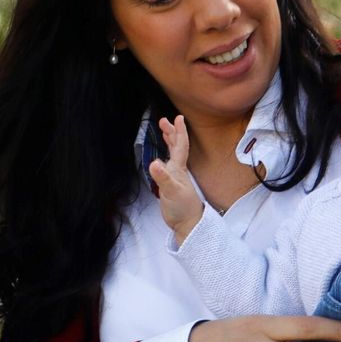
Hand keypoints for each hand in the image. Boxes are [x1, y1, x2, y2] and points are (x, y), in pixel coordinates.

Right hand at [148, 115, 203, 242]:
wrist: (187, 224)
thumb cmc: (182, 208)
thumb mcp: (171, 192)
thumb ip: (162, 178)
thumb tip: (153, 163)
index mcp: (179, 168)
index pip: (180, 145)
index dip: (179, 131)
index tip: (178, 117)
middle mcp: (178, 170)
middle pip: (176, 147)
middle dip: (171, 132)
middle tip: (163, 120)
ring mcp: (175, 177)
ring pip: (173, 155)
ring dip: (169, 142)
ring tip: (164, 131)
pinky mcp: (170, 185)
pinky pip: (168, 165)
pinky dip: (165, 156)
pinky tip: (161, 159)